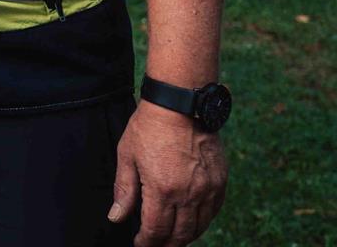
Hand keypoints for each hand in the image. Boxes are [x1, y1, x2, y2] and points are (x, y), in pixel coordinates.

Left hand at [109, 101, 227, 245]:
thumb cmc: (148, 128)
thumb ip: (124, 191)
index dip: (146, 242)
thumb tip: (116, 217)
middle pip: (179, 234)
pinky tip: (191, 222)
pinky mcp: (220, 181)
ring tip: (172, 238)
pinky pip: (213, 212)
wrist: (181, 105)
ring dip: (185, 237)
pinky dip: (202, 223)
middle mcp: (189, 194)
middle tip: (155, 245)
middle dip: (165, 244)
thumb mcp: (127, 156)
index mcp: (162, 189)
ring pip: (199, 227)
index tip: (140, 244)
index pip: (156, 230)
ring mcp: (208, 189)